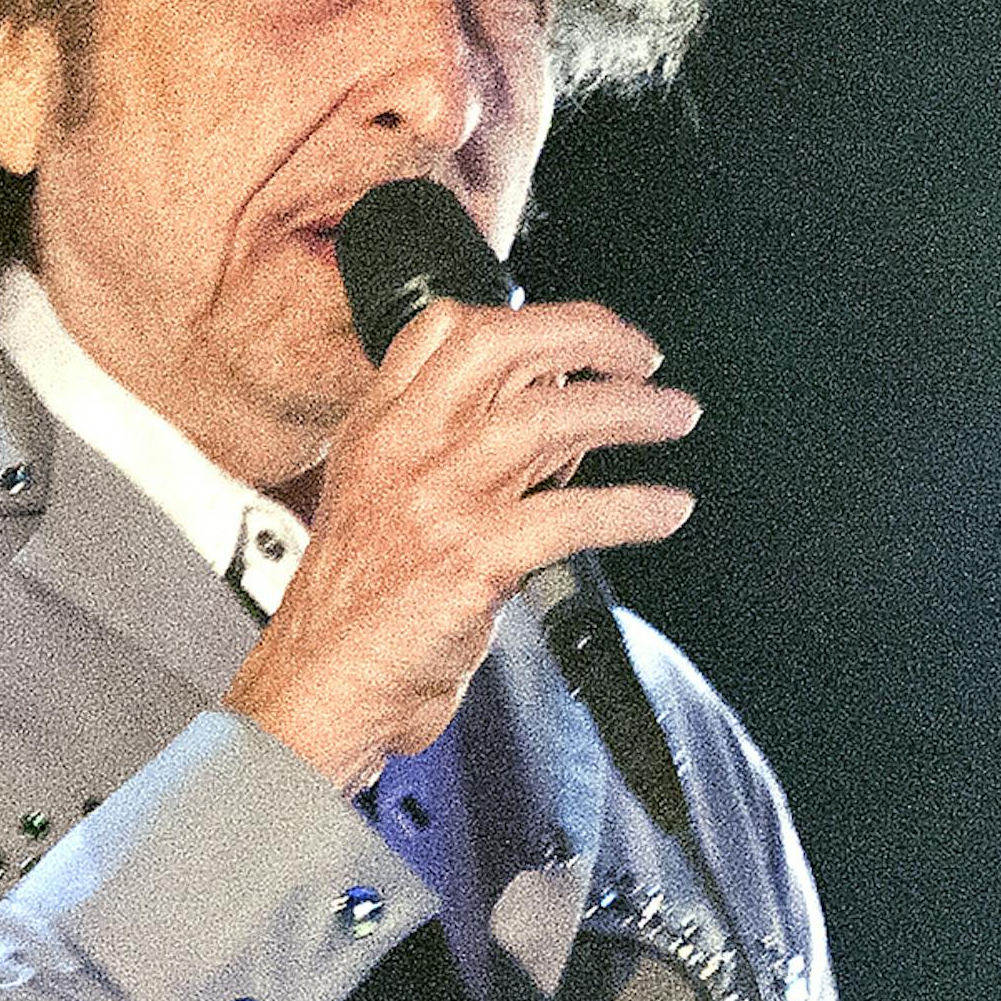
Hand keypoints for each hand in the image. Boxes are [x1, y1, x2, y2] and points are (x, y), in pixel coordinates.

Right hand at [225, 293, 698, 792]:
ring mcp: (436, 500)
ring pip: (548, 419)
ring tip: (677, 415)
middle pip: (502, 347)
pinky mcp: (471, 560)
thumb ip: (456, 449)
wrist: (323, 684)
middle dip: (589, 335)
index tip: (581, 334)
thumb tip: (560, 412)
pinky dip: (634, 508)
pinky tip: (668, 508)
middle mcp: (404, 448)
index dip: (527, 316)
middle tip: (644, 356)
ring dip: (630, 412)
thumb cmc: (362, 604)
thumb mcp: (386, 499)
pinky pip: (573, 515)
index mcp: (379, 426)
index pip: (445, 328)